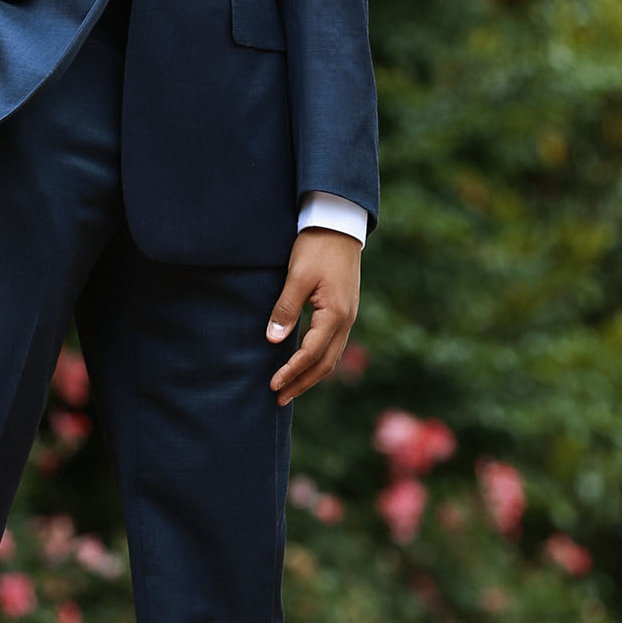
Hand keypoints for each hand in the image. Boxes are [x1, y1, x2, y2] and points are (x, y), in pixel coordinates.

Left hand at [268, 229, 361, 405]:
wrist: (339, 224)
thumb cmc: (316, 247)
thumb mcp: (297, 275)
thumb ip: (286, 308)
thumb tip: (273, 339)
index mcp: (335, 313)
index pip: (311, 353)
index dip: (292, 371)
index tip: (273, 385)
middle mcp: (346, 319)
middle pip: (326, 364)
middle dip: (302, 383)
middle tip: (279, 398)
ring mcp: (348, 316)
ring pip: (331, 356)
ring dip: (311, 375)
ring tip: (290, 388)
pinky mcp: (344, 310)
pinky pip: (333, 344)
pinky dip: (318, 360)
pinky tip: (304, 362)